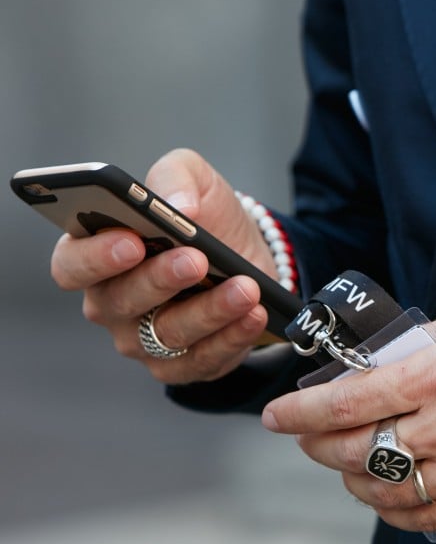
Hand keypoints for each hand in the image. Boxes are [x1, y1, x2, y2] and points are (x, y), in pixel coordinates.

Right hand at [49, 148, 276, 383]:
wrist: (248, 254)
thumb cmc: (206, 218)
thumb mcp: (194, 181)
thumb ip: (177, 178)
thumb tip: (179, 204)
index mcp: (96, 255)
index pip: (72, 264)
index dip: (95, 257)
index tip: (130, 241)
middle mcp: (111, 303)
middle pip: (121, 301)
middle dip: (160, 279)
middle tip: (195, 259)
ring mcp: (143, 340)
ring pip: (168, 333)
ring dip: (210, 309)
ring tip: (244, 287)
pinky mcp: (183, 365)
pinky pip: (204, 358)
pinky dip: (233, 336)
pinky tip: (255, 313)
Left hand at [261, 308, 435, 532]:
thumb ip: (419, 343)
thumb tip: (371, 363)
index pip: (347, 401)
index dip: (299, 410)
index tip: (277, 414)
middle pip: (353, 449)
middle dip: (315, 445)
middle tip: (306, 437)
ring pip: (380, 488)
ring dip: (349, 477)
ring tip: (344, 462)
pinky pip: (418, 517)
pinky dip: (388, 507)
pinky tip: (383, 491)